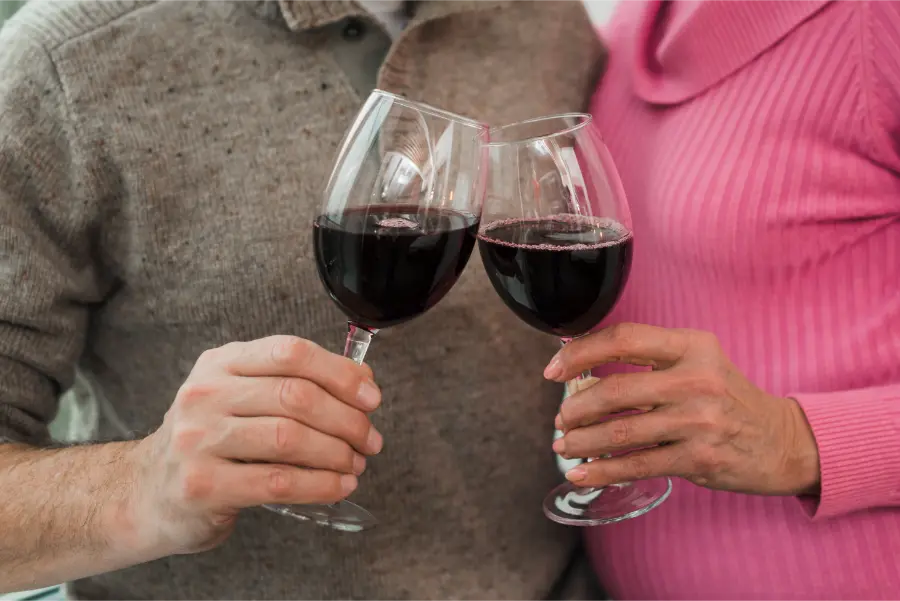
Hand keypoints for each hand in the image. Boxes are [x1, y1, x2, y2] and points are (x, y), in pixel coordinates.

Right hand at [125, 336, 382, 554]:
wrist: (146, 492)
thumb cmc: (209, 442)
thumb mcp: (242, 398)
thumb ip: (296, 383)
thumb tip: (363, 381)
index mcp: (221, 363)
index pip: (290, 352)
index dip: (340, 373)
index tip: (371, 398)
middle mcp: (205, 394)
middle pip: (295, 396)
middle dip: (347, 419)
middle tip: (370, 439)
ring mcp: (198, 440)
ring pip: (289, 439)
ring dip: (337, 454)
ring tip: (356, 464)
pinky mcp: (202, 485)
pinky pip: (278, 483)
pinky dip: (320, 485)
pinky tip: (339, 486)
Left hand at [546, 324, 819, 495]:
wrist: (781, 441)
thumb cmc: (727, 399)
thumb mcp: (698, 363)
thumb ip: (649, 361)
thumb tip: (580, 370)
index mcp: (692, 346)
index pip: (623, 339)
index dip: (581, 352)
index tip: (554, 369)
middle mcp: (696, 380)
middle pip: (614, 391)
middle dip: (576, 408)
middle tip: (561, 418)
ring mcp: (699, 421)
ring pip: (620, 433)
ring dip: (582, 442)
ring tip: (564, 445)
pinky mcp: (698, 459)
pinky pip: (637, 465)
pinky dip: (602, 472)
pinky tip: (581, 474)